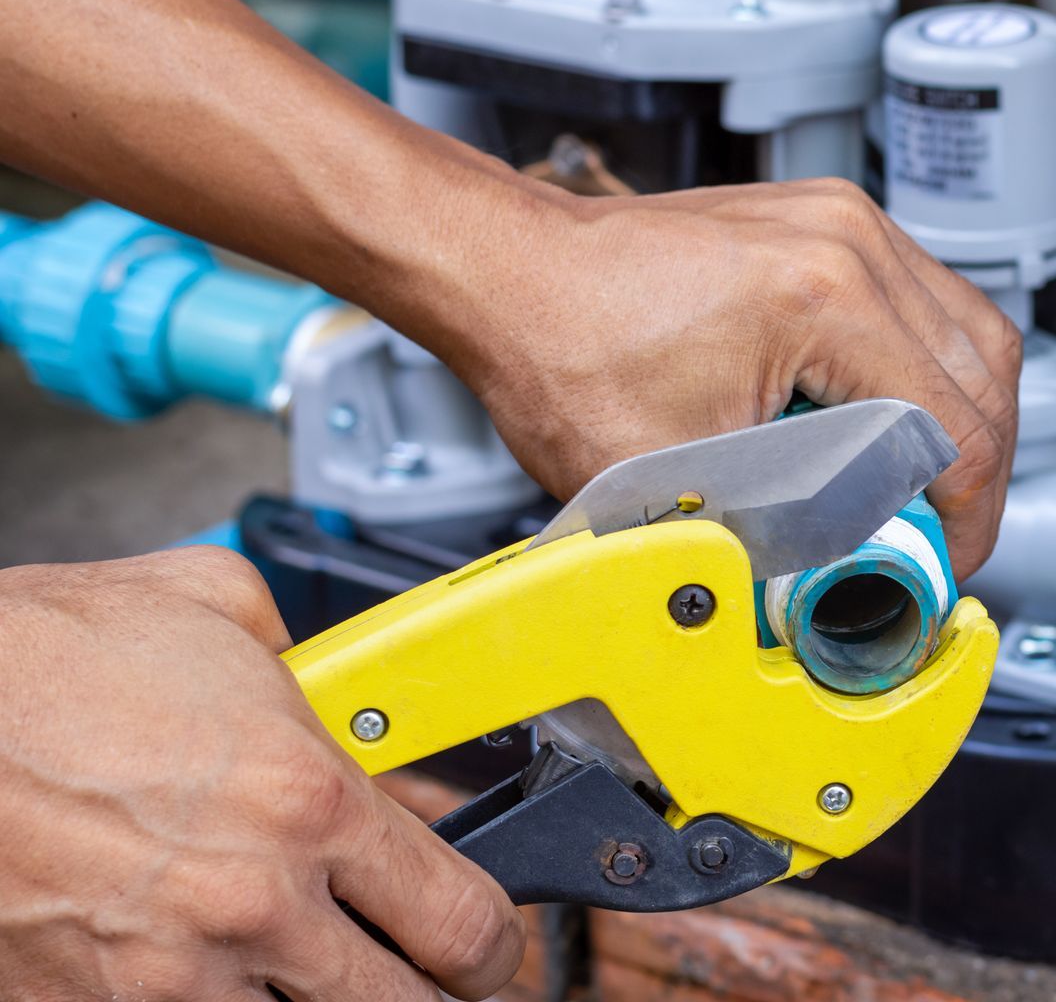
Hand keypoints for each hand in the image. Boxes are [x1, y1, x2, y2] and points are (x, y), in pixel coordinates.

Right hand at [0, 548, 524, 999]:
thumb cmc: (43, 661)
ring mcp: (168, 977)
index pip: (461, 922)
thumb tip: (343, 694)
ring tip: (310, 976)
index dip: (493, 948)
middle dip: (427, 998)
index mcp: (308, 802)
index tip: (488, 950)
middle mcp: (252, 903)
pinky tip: (210, 979)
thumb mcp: (218, 609)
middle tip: (421, 979)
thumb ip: (309, 664)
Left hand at [429, 178, 1022, 577]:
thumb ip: (775, 541)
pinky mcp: (826, 223)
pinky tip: (896, 415)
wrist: (507, 272)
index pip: (960, 424)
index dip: (970, 514)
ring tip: (926, 481)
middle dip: (980, 468)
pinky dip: (928, 366)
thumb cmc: (559, 347)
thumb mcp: (675, 481)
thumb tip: (838, 595)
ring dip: (965, 413)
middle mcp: (847, 241)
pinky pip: (924, 297)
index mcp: (823, 297)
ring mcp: (841, 221)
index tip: (951, 560)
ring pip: (969, 326)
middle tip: (945, 533)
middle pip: (987, 369)